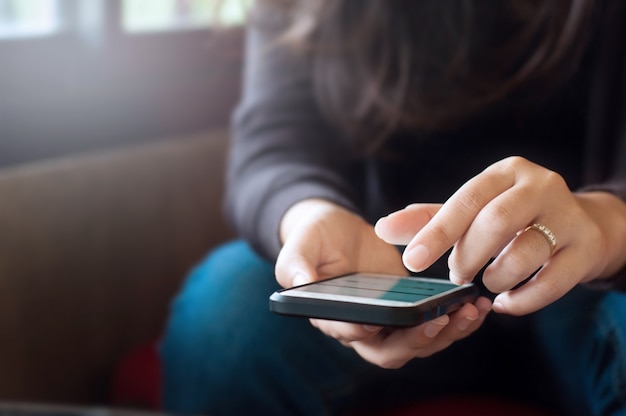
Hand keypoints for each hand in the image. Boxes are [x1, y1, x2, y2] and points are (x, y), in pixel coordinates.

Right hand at [276, 198, 491, 367]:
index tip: (388, 322)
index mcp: (331, 317)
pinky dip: (456, 319)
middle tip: (442, 319)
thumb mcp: (301, 244)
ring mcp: (388, 321)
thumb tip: (298, 283)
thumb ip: (295, 264)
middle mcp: (361, 327)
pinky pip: (434, 324)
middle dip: (418, 340)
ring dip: (447, 333)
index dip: (369, 333)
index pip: (351, 334)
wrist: (337, 228)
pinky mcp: (408, 309)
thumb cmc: (315, 237)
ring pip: (419, 343)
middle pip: (391, 351)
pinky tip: (475, 303)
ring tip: (470, 310)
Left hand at [375, 156, 625, 315]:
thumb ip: (429, 220)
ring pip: (525, 253)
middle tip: (456, 274)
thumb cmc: (512, 218)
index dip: (436, 232)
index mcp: (506, 172)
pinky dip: (522, 300)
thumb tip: (382, 228)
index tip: (412, 261)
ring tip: (485, 282)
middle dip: (468, 256)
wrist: (579, 226)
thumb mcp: (472, 212)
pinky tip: (506, 302)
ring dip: (495, 277)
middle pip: (497, 222)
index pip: (466, 199)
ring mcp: (568, 217)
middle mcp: (540, 186)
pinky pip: (552, 282)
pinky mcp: (585, 248)